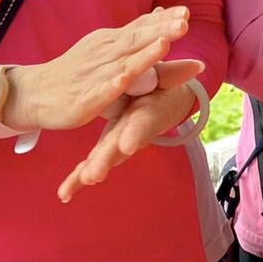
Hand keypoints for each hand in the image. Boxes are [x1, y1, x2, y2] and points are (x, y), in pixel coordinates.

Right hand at [0, 7, 190, 133]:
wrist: (32, 93)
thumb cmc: (79, 71)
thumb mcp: (108, 48)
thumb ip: (136, 33)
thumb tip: (164, 13)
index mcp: (112, 42)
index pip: (141, 27)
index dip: (163, 19)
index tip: (186, 11)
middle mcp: (105, 55)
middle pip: (135, 40)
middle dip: (161, 30)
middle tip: (184, 22)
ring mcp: (94, 76)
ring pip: (123, 64)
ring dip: (143, 55)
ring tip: (164, 44)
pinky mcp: (84, 100)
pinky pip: (99, 92)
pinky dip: (111, 86)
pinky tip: (122, 81)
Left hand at [56, 59, 205, 201]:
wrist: (164, 99)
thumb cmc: (163, 86)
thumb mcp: (167, 77)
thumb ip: (176, 73)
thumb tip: (198, 66)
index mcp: (147, 114)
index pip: (143, 125)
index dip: (136, 134)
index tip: (128, 145)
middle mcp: (133, 132)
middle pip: (118, 148)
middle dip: (105, 161)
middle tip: (92, 176)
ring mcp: (120, 141)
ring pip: (105, 158)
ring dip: (91, 171)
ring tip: (79, 183)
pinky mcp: (108, 146)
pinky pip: (91, 162)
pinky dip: (76, 180)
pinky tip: (63, 195)